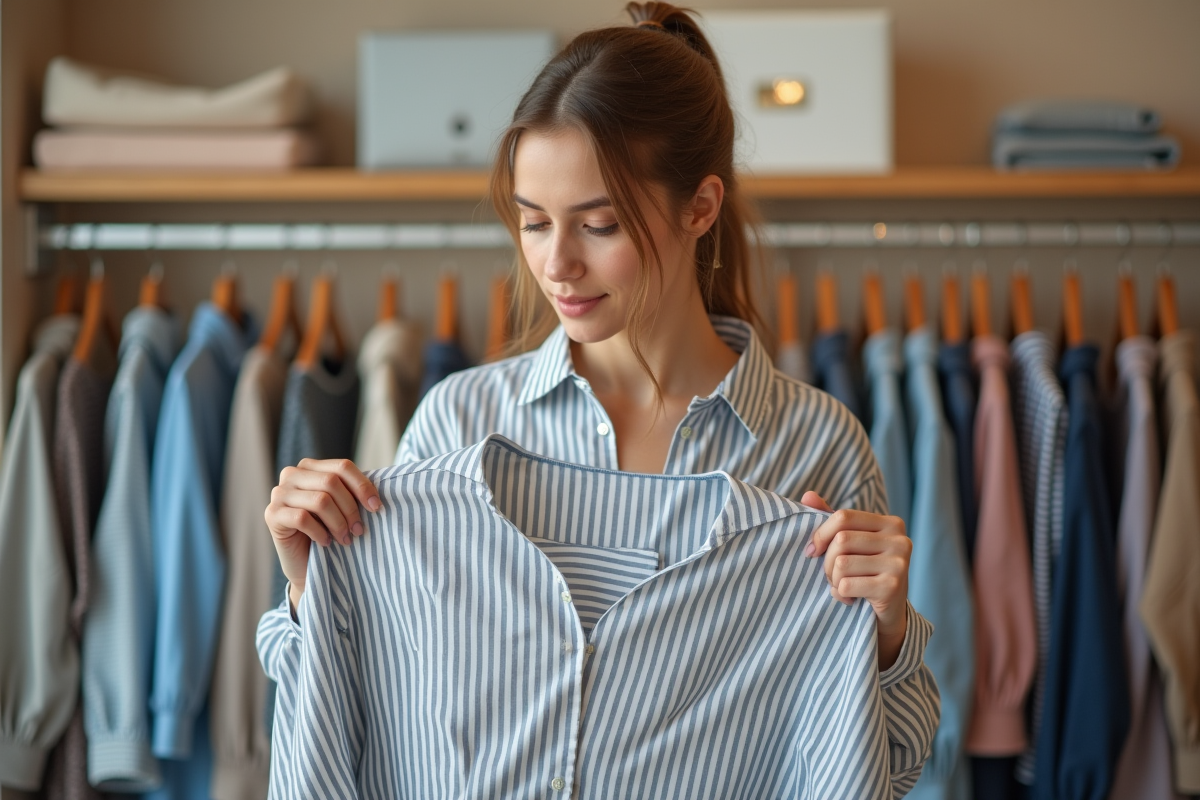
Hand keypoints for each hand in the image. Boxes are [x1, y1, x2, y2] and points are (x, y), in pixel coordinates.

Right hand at [265, 459, 380, 608]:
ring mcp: (278, 494)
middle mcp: (291, 475)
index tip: (377, 507)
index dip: (363, 486)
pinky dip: (320, 532)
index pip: (342, 467)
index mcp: (309, 467)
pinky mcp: (271, 515)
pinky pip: (303, 518)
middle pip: (332, 482)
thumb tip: (377, 491)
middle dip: (351, 508)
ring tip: (345, 539)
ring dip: (338, 523)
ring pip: (320, 501)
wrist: (307, 564)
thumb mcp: (342, 507)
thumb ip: (352, 491)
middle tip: (359, 530)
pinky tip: (325, 542)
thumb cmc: (328, 531)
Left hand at [802, 492, 910, 670]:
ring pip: (841, 564)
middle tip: (832, 576)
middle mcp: (899, 540)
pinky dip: (840, 595)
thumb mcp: (851, 545)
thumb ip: (831, 520)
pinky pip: (846, 585)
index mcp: (890, 523)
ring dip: (833, 580)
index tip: (811, 551)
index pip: (843, 517)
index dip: (820, 534)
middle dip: (826, 562)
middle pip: (841, 541)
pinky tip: (851, 599)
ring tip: (844, 586)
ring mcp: (899, 564)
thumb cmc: (865, 573)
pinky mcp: (892, 587)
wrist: (888, 615)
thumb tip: (807, 495)